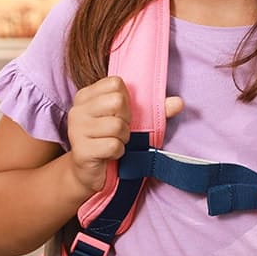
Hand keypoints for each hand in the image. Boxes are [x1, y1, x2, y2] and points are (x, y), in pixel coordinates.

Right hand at [67, 76, 183, 192]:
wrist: (89, 172)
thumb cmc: (110, 139)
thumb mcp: (131, 120)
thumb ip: (156, 108)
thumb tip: (179, 102)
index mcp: (86, 95)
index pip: (116, 83)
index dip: (127, 100)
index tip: (120, 113)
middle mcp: (78, 110)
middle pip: (117, 101)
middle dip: (126, 119)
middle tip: (120, 130)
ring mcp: (77, 130)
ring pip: (118, 125)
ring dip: (124, 138)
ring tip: (115, 142)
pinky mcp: (82, 151)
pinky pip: (114, 145)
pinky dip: (119, 152)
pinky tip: (110, 154)